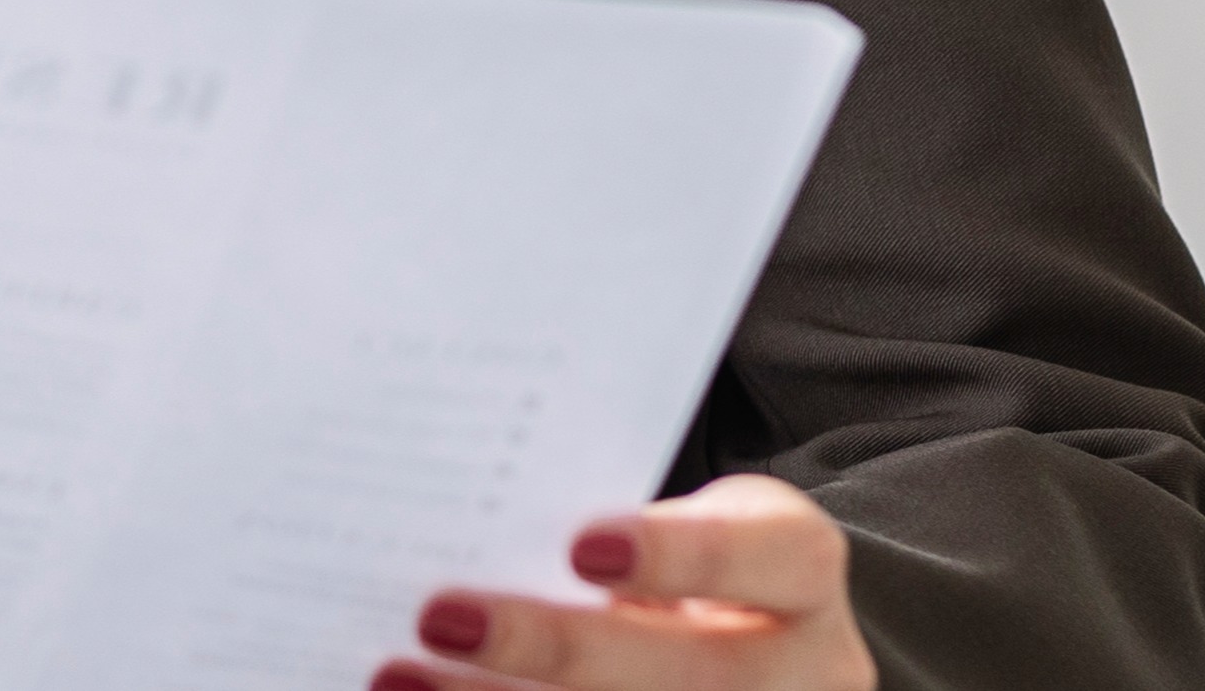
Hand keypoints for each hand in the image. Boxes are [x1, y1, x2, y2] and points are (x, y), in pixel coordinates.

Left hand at [379, 474, 874, 690]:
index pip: (763, 558)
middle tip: (442, 617)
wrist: (762, 655)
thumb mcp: (689, 528)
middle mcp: (806, 673)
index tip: (580, 548)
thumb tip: (474, 534)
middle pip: (689, 675)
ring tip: (398, 678)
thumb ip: (614, 536)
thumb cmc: (697, 570)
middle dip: (556, 648)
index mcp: (803, 574)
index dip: (676, 555)